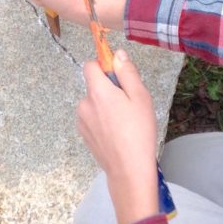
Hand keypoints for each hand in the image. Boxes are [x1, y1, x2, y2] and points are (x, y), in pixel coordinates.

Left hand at [76, 50, 159, 223]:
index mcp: (98, 92)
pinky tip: (117, 133)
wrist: (128, 169)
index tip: (118, 75)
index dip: (103, 66)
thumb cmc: (139, 132)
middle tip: (129, 104)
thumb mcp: (140, 98)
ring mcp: (82, 120)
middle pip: (93, 85)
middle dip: (109, 89)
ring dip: (106, 106)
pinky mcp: (84, 134)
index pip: (89, 66)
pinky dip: (102, 120)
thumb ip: (127, 73)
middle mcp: (84, 104)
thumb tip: (117, 54)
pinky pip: (92, 118)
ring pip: (93, 103)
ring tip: (125, 122)